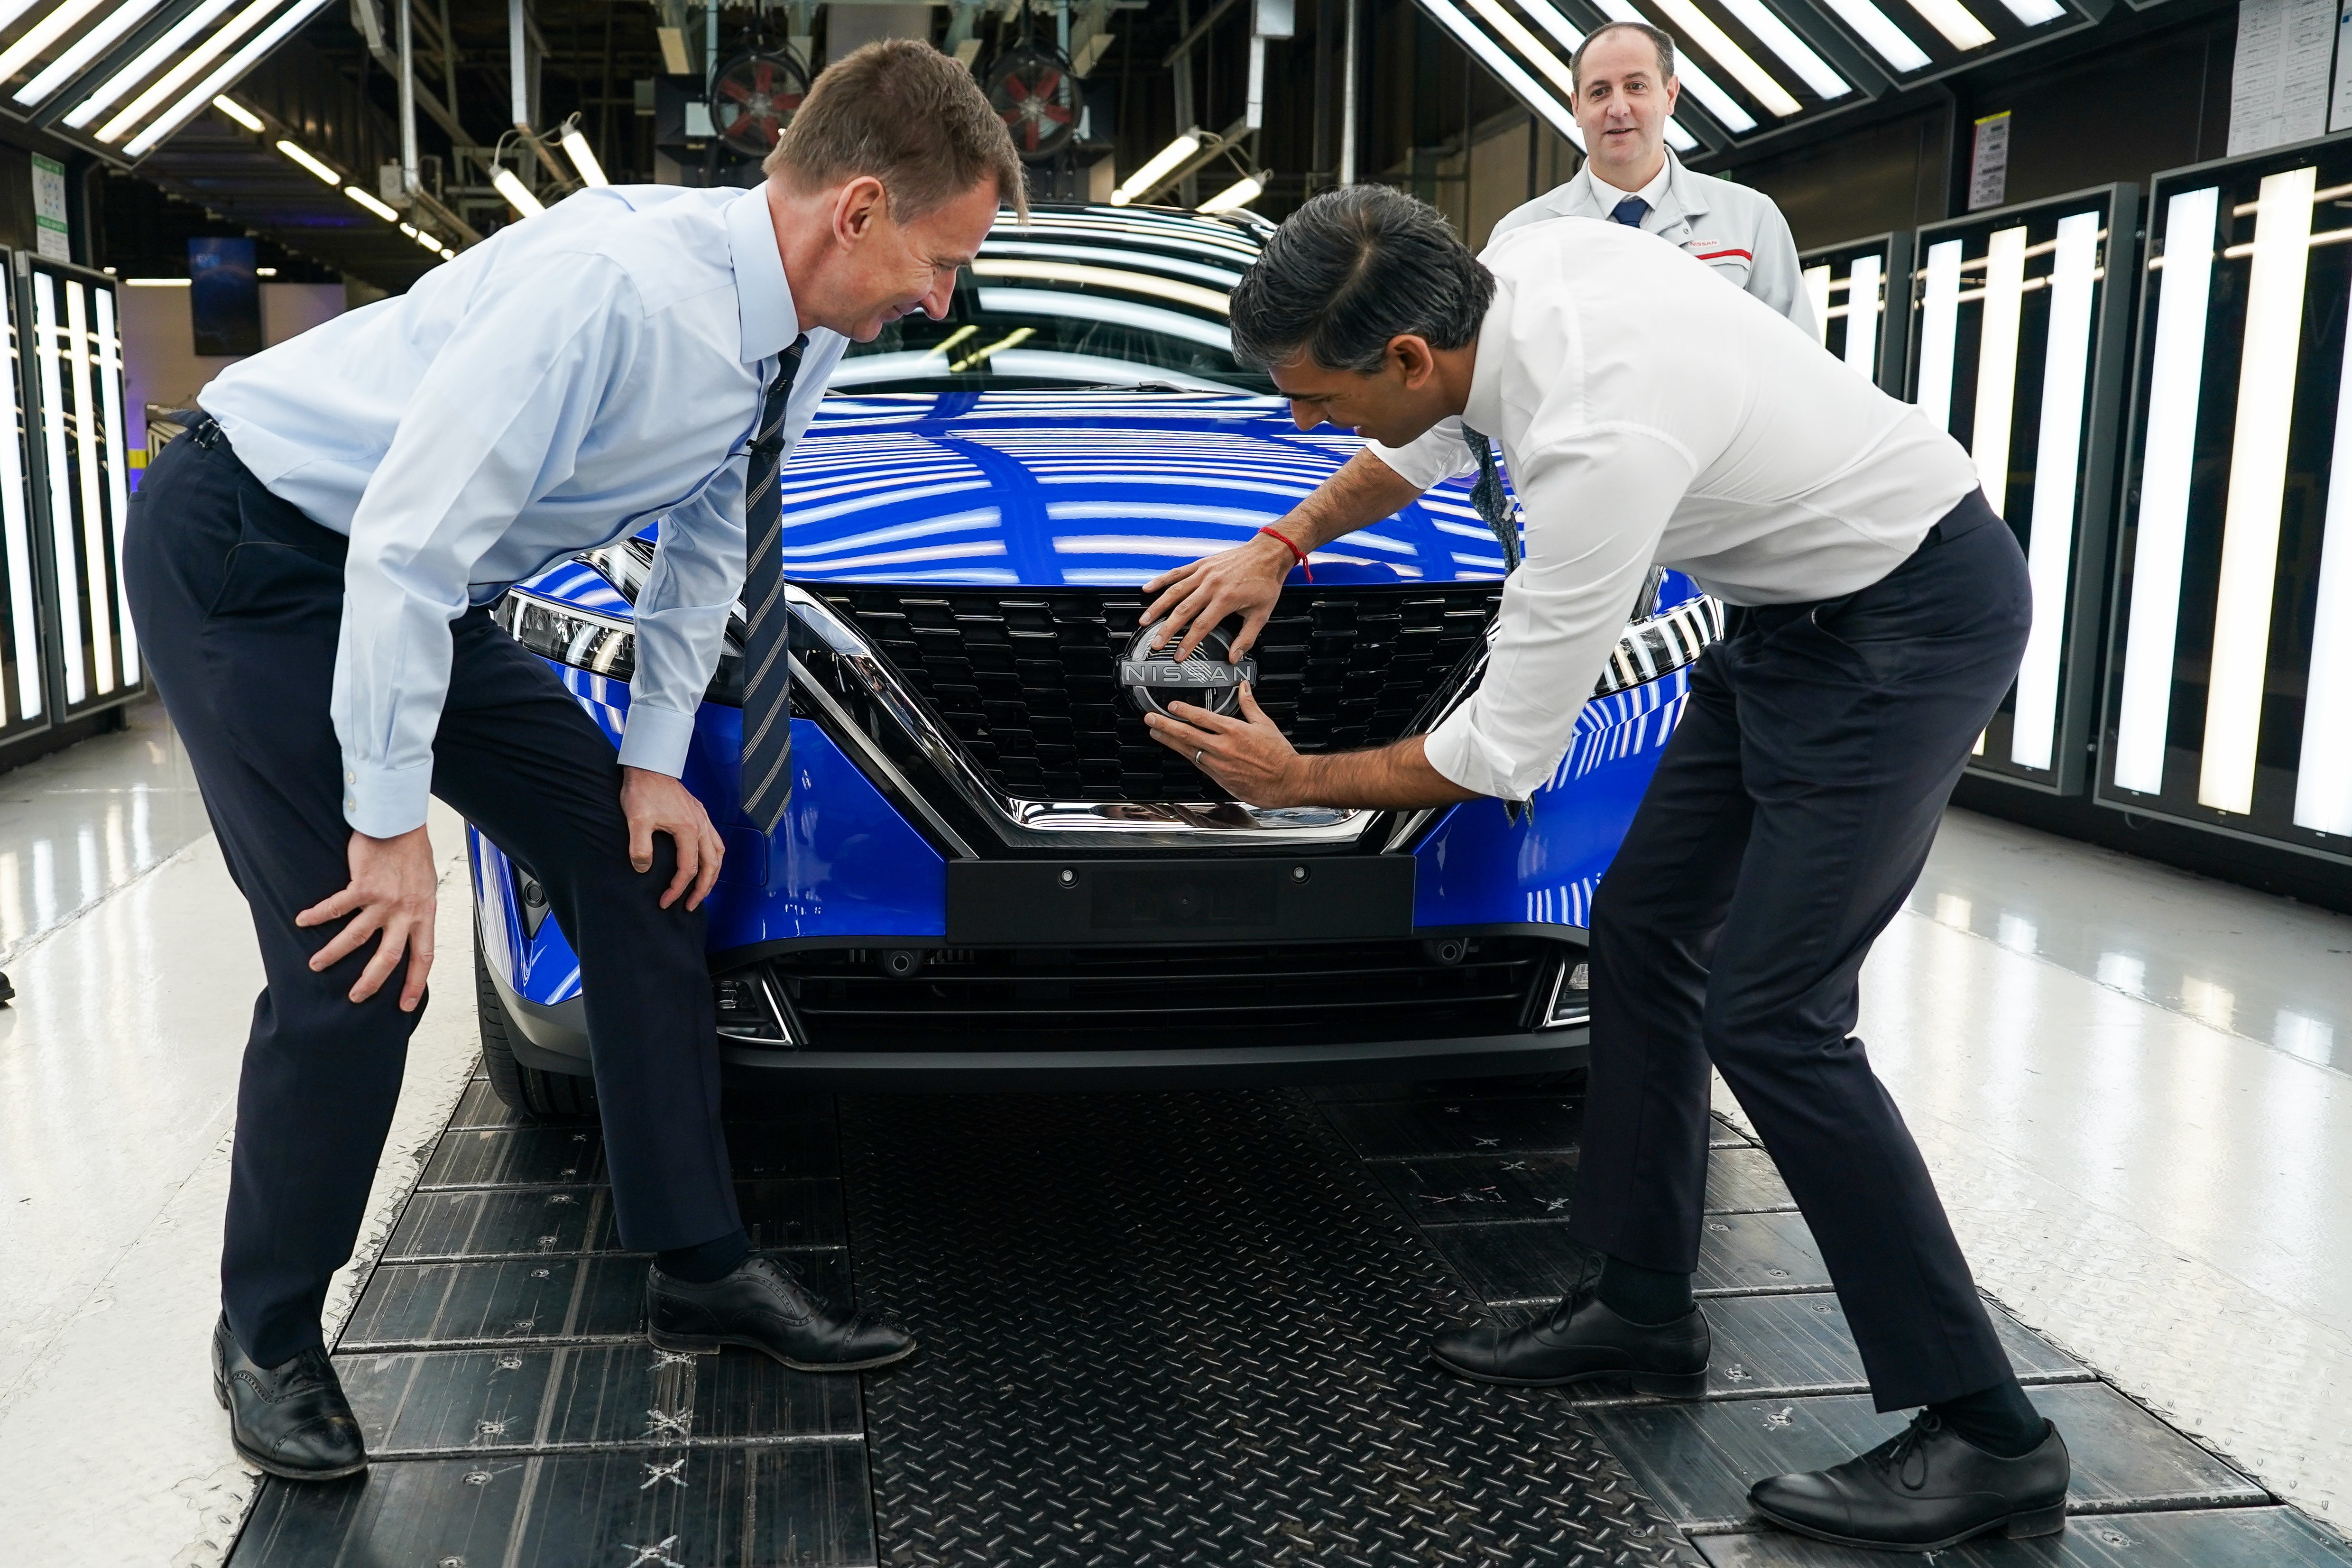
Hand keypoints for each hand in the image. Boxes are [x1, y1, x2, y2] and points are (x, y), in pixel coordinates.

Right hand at [297, 825, 437, 1009]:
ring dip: (333, 954)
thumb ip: (415, 909)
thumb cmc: (412, 852)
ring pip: (356, 937)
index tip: (405, 1004)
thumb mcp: (424, 885)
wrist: (401, 822)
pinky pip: (336, 907)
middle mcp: (405, 912)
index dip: (415, 982)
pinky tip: (301, 921)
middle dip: (370, 981)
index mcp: (424, 913)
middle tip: (354, 996)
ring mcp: (384, 900)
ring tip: (315, 965)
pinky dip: (316, 915)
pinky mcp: (363, 886)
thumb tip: (405, 928)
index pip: (423, 956)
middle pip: (388, 957)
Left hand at [622, 765, 724, 910]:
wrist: (649, 766)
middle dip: (703, 889)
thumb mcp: (636, 820)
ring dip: (713, 874)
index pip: (688, 869)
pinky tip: (706, 860)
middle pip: (711, 865)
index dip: (677, 889)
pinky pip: (715, 840)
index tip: (665, 901)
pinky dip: (714, 856)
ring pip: (718, 853)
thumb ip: (641, 848)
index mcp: (687, 830)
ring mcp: (702, 819)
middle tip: (691, 905)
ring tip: (703, 888)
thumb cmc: (643, 790)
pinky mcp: (698, 813)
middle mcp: (700, 826)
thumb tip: (643, 869)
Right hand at [1141, 531, 1294, 660]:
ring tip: (1145, 621)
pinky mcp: (1201, 564)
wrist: (1268, 554)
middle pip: (1183, 611)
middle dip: (1167, 629)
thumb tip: (1234, 657)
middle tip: (1156, 643)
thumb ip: (1246, 638)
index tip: (1179, 655)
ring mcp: (1204, 573)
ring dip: (1158, 607)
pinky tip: (1148, 589)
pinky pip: (1177, 573)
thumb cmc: (1265, 582)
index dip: (1188, 642)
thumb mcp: (1261, 614)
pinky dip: (1161, 581)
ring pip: (1175, 592)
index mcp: (1225, 599)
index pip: (1202, 626)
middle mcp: (1211, 585)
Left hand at [1142, 684, 1306, 805]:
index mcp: (1234, 730)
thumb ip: (1249, 704)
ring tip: (1156, 733)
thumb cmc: (1279, 755)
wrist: (1287, 781)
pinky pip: (1198, 765)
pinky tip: (1178, 750)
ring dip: (1170, 741)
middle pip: (1188, 734)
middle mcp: (1223, 747)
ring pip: (1188, 751)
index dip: (1184, 711)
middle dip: (1166, 725)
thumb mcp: (1265, 724)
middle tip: (1151, 719)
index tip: (1171, 706)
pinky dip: (1186, 756)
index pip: (1202, 717)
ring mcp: (1219, 765)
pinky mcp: (1220, 779)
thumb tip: (1243, 687)